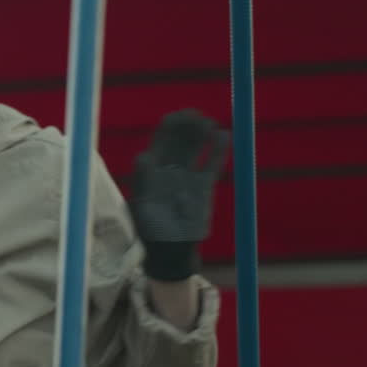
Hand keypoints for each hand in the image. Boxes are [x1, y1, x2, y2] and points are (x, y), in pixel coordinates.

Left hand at [129, 109, 228, 280]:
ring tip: (209, 124)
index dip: (171, 125)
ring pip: (196, 147)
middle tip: (198, 117)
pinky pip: (212, 164)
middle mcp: (170, 167)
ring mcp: (187, 175)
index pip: (162, 138)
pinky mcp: (204, 186)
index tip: (179, 117)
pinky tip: (223, 136)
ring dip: (202, 133)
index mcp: (152, 167)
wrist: (170, 250)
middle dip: (188, 125)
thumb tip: (142, 156)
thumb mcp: (143, 204)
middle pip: (180, 138)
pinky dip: (218, 150)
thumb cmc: (151, 228)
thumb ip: (145, 181)